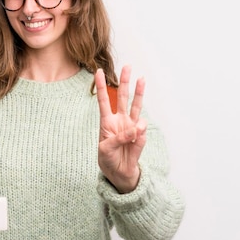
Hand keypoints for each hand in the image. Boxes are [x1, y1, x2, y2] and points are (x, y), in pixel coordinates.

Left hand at [95, 66, 146, 192]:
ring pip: (136, 106)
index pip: (104, 101)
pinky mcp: (140, 136)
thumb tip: (137, 128)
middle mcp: (120, 121)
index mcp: (106, 122)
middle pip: (123, 98)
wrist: (119, 173)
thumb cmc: (108, 160)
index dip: (101, 87)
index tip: (98, 71)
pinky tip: (135, 140)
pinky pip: (141, 131)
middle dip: (125, 82)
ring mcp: (131, 127)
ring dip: (139, 92)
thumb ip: (120, 138)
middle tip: (127, 66)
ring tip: (142, 79)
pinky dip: (138, 135)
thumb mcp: (106, 150)